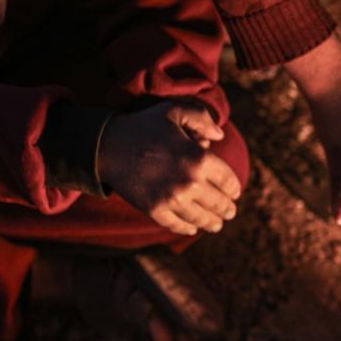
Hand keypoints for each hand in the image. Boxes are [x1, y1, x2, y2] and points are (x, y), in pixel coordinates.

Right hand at [98, 102, 241, 235]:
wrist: (106, 145)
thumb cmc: (143, 126)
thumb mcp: (174, 111)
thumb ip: (202, 118)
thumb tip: (219, 135)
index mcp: (199, 158)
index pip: (228, 181)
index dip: (234, 189)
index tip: (234, 193)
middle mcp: (190, 182)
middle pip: (219, 204)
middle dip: (227, 210)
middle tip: (229, 212)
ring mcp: (172, 199)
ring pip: (202, 219)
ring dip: (212, 223)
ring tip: (216, 225)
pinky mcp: (155, 210)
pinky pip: (177, 225)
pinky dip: (187, 229)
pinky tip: (192, 229)